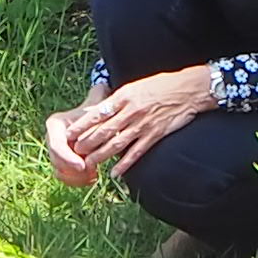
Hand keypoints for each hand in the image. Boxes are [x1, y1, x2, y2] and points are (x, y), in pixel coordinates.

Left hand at [60, 62, 221, 177]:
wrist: (188, 89)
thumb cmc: (161, 85)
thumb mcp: (134, 87)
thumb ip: (117, 100)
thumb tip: (98, 111)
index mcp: (123, 97)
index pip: (97, 114)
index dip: (81, 126)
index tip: (69, 134)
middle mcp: (131, 111)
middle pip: (103, 131)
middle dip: (87, 143)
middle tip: (75, 152)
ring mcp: (142, 125)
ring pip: (117, 143)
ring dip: (101, 155)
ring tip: (89, 164)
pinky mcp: (154, 135)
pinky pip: (136, 152)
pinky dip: (125, 164)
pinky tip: (115, 173)